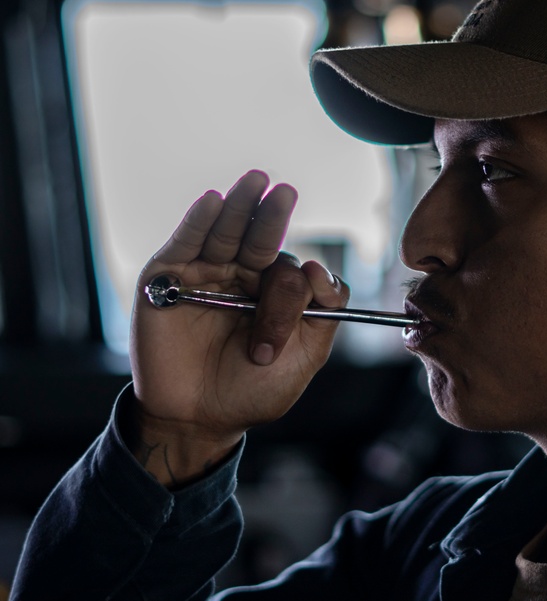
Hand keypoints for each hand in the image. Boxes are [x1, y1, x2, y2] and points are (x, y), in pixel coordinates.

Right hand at [128, 170, 347, 486]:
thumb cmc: (253, 389)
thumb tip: (318, 268)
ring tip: (256, 182)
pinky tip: (213, 202)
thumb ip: (322, 314)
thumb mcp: (305, 357)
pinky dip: (198, 221)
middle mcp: (244, 276)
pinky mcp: (169, 279)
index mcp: (279, 292)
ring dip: (241, 206)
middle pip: (262, 239)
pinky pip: (185, 244)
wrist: (201, 419)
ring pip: (227, 233)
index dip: (305, 283)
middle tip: (286, 192)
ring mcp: (207, 274)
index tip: (313, 284)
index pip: (296, 274)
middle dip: (274, 216)